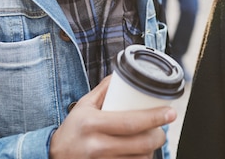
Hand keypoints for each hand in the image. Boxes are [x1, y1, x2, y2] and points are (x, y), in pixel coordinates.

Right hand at [49, 75, 176, 158]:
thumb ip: (103, 90)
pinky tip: (139, 153)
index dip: (154, 118)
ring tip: (149, 141)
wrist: (54, 156)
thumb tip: (122, 74)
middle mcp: (97, 146)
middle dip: (158, 136)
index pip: (131, 122)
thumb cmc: (72, 130)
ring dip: (150, 150)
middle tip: (161, 129)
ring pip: (140, 158)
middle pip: (140, 143)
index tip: (170, 113)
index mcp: (93, 124)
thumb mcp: (83, 106)